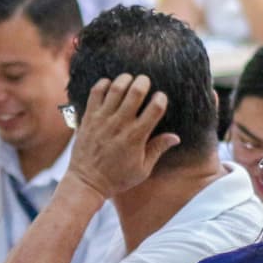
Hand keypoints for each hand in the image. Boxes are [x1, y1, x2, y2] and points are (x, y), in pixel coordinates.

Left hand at [65, 74, 179, 201]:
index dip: (161, 98)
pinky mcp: (88, 117)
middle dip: (143, 81)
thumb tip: (175, 137)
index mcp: (137, 137)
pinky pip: (96, 92)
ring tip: (129, 80)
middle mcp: (120, 124)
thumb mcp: (143, 169)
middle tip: (145, 81)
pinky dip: (104, 84)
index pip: (155, 108)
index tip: (160, 98)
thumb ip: (158, 149)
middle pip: (136, 92)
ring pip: (116, 88)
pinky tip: (110, 85)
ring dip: (125, 79)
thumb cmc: (117, 178)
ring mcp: (103, 119)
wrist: (86, 182)